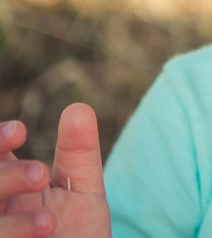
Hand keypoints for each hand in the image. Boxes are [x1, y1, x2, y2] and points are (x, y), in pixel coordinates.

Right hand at [0, 104, 110, 237]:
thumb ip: (79, 153)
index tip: (18, 132)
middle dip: (3, 176)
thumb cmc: (78, 236)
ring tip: (48, 222)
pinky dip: (13, 233)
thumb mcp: (83, 192)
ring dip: (9, 218)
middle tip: (39, 174)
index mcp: (8, 188)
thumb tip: (78, 108)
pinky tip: (43, 232)